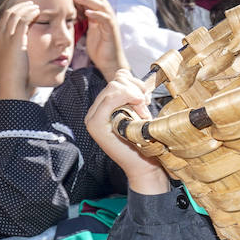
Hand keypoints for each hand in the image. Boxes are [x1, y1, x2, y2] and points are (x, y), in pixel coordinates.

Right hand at [0, 1, 39, 100]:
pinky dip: (30, 13)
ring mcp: (6, 38)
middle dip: (20, 7)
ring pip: (15, 15)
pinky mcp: (16, 41)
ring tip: (36, 6)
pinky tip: (38, 12)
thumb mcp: (11, 60)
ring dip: (26, 8)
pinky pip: (23, 21)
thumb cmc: (13, 76)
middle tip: (31, 4)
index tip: (24, 9)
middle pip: (8, 13)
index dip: (14, 11)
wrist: (10, 84)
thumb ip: (15, 51)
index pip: (4, 19)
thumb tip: (22, 49)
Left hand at [74, 0, 123, 78]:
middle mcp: (108, 17)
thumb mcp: (92, 31)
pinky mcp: (112, 31)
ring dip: (89, 0)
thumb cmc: (100, 49)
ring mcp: (111, 23)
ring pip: (102, 6)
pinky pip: (105, 19)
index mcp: (102, 16)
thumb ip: (89, 21)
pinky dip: (96, 14)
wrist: (110, 63)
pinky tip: (87, 12)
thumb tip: (80, 12)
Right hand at [84, 71, 169, 193]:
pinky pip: (109, 99)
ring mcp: (93, 118)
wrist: (144, 163)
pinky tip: (139, 110)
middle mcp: (94, 110)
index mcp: (103, 106)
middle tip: (146, 106)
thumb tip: (126, 75)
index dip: (135, 83)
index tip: (146, 97)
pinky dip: (127, 98)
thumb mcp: (137, 110)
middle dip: (136, 89)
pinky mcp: (95, 125)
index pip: (117, 79)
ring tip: (142, 113)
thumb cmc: (143, 138)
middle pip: (115, 81)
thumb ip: (130, 93)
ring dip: (135, 96)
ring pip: (113, 87)